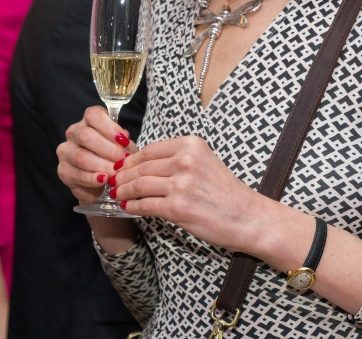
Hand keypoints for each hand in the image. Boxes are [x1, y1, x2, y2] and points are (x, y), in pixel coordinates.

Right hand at [56, 106, 133, 203]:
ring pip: (80, 156)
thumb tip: (124, 139)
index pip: (93, 115)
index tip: (123, 141)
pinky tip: (103, 180)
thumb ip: (124, 143)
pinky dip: (92, 178)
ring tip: (115, 173)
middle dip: (108, 149)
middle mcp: (74, 133)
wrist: (100, 185)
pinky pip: (76, 174)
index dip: (109, 127)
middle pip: (85, 135)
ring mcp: (66, 151)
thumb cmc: (113, 160)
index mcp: (89, 122)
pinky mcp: (63, 170)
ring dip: (101, 165)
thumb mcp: (123, 149)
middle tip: (122, 161)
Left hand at [113, 135, 262, 252]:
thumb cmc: (226, 192)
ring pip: (138, 185)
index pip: (149, 150)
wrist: (249, 217)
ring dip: (122, 191)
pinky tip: (128, 207)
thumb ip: (176, 160)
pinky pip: (145, 205)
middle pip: (140, 166)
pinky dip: (132, 206)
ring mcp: (181, 184)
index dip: (130, 160)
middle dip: (122, 176)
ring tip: (116, 195)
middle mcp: (185, 161)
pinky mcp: (178, 207)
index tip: (120, 167)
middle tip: (112, 182)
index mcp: (190, 145)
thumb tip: (140, 164)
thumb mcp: (203, 162)